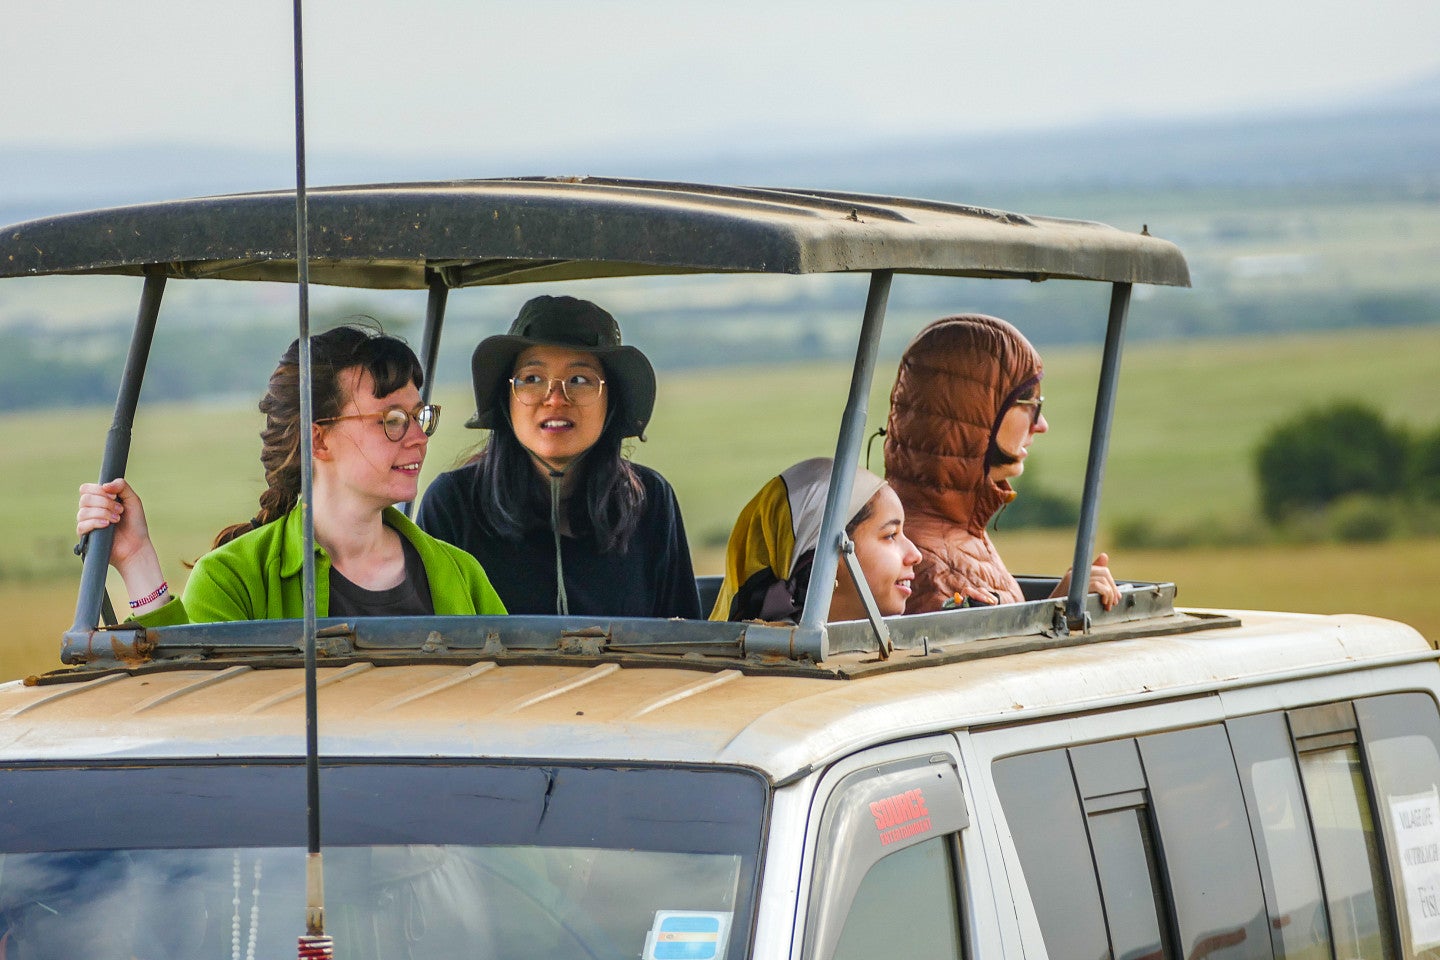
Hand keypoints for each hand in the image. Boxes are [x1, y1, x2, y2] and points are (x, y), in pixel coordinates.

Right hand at [76, 478, 165, 607]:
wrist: (136, 546)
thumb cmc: (135, 524)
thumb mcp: (133, 500)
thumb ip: (122, 486)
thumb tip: (105, 484)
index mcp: (98, 500)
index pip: (86, 489)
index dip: (99, 490)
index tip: (115, 496)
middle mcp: (90, 510)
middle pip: (85, 498)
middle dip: (104, 502)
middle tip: (119, 510)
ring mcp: (86, 523)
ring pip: (83, 511)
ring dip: (103, 512)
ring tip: (117, 519)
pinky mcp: (85, 536)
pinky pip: (82, 525)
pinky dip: (95, 522)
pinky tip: (107, 525)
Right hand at [1050, 552, 1119, 610]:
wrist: (1049, 612)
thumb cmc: (1065, 604)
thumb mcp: (1080, 591)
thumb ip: (1093, 577)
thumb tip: (1105, 556)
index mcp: (1077, 571)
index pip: (1101, 569)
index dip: (1112, 583)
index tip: (1116, 596)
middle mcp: (1076, 571)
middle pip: (1104, 572)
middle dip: (1113, 588)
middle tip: (1114, 602)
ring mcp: (1075, 577)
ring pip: (1103, 579)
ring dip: (1110, 594)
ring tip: (1107, 605)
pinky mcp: (1076, 586)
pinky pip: (1099, 586)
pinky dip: (1105, 595)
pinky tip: (1103, 603)